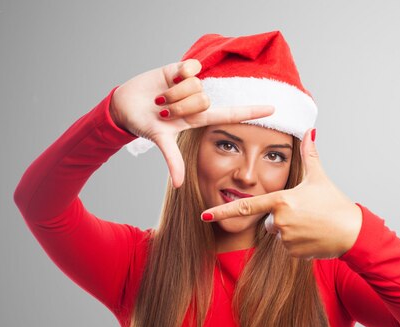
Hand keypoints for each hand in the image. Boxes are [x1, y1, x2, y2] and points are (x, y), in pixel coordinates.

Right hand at [110, 59, 273, 187]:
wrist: (125, 105)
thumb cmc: (145, 124)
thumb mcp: (161, 140)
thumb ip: (173, 160)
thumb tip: (178, 185)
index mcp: (199, 119)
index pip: (231, 115)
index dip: (252, 112)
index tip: (274, 109)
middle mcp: (199, 101)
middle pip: (204, 99)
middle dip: (180, 106)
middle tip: (164, 110)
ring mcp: (191, 85)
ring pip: (196, 85)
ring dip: (174, 92)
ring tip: (161, 98)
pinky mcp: (181, 69)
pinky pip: (191, 67)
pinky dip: (179, 72)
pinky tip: (169, 78)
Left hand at [200, 129, 362, 259]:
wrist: (352, 232)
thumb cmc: (335, 204)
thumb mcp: (319, 177)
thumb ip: (309, 154)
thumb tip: (309, 131)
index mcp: (281, 200)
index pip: (246, 206)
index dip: (223, 211)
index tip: (204, 215)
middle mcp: (280, 221)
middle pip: (269, 220)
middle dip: (282, 217)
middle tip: (305, 213)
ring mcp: (286, 239)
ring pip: (279, 234)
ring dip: (291, 230)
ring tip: (312, 224)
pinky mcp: (293, 253)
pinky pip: (288, 247)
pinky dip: (298, 242)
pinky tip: (313, 236)